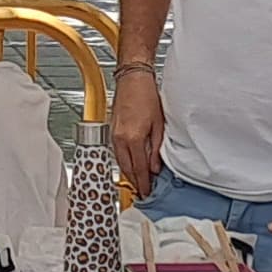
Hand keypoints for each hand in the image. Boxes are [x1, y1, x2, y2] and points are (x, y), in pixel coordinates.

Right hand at [111, 70, 165, 192]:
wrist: (132, 79)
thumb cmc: (146, 95)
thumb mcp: (159, 124)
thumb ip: (157, 148)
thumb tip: (156, 166)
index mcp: (133, 138)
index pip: (139, 169)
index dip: (144, 183)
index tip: (148, 192)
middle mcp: (120, 139)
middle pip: (127, 169)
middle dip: (135, 182)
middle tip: (143, 192)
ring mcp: (114, 135)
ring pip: (120, 162)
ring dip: (128, 174)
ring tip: (138, 181)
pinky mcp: (112, 131)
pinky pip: (117, 153)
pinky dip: (123, 162)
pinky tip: (130, 164)